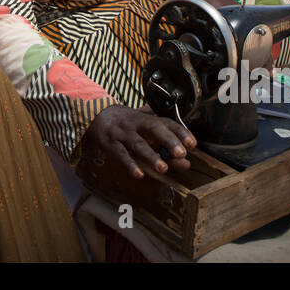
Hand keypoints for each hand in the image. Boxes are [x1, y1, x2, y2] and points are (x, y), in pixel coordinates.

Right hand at [82, 105, 196, 179]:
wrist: (97, 115)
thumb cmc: (128, 125)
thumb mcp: (146, 131)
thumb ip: (167, 148)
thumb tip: (186, 163)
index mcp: (148, 119)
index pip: (167, 122)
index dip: (181, 132)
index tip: (192, 144)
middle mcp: (136, 124)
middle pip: (154, 128)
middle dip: (168, 140)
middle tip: (181, 153)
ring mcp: (123, 133)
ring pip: (138, 144)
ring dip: (151, 156)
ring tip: (163, 168)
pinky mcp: (110, 144)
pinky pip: (120, 154)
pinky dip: (130, 164)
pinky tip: (139, 174)